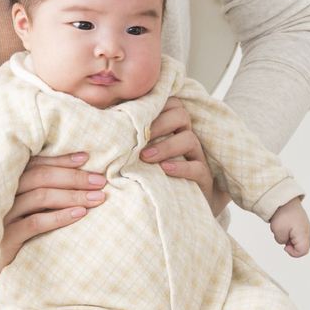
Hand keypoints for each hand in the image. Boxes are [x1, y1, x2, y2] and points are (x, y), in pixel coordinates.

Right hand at [0, 151, 107, 270]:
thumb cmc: (13, 232)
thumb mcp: (24, 208)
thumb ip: (41, 191)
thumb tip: (81, 178)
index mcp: (7, 183)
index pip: (36, 164)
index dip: (62, 160)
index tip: (86, 158)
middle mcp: (2, 194)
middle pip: (41, 177)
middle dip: (74, 177)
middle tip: (100, 181)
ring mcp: (2, 215)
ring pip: (41, 196)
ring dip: (73, 195)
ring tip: (98, 198)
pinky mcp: (5, 237)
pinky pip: (35, 222)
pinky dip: (60, 217)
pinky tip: (80, 214)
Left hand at [141, 97, 229, 215]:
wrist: (182, 205)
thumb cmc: (155, 174)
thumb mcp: (145, 154)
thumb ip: (131, 138)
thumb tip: (105, 123)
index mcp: (175, 128)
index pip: (172, 104)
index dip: (155, 106)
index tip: (135, 118)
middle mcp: (187, 138)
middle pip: (181, 115)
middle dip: (159, 124)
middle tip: (139, 138)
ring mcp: (197, 156)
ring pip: (190, 139)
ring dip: (166, 146)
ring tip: (146, 157)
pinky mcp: (204, 177)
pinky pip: (197, 167)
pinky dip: (180, 167)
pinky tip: (164, 169)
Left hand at [268, 198, 309, 256]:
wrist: (284, 199)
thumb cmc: (283, 214)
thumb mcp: (278, 232)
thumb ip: (282, 242)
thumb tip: (286, 241)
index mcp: (303, 234)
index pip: (303, 251)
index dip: (293, 253)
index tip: (285, 246)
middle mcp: (307, 231)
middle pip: (304, 247)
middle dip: (293, 247)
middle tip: (284, 239)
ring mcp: (305, 226)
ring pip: (301, 240)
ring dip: (292, 240)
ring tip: (284, 231)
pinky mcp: (302, 223)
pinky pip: (299, 233)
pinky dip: (292, 233)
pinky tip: (286, 227)